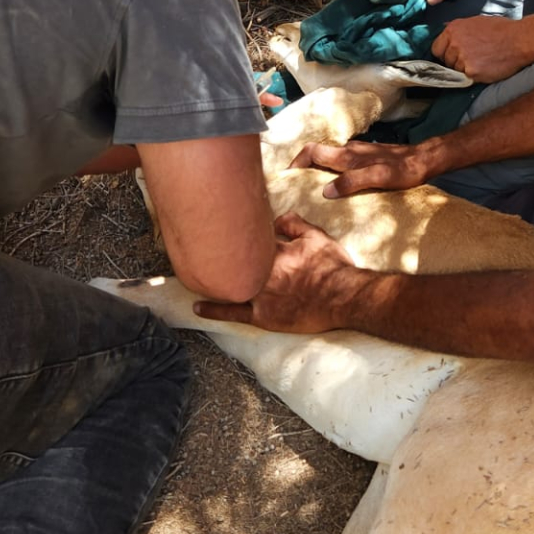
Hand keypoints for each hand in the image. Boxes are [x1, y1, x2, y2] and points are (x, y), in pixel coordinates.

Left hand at [194, 214, 350, 332]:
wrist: (344, 298)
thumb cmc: (333, 267)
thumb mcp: (318, 237)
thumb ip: (295, 224)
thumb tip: (279, 218)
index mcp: (273, 250)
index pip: (246, 238)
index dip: (237, 233)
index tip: (226, 227)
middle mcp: (261, 272)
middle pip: (230, 259)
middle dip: (215, 251)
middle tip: (197, 242)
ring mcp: (260, 295)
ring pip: (227, 285)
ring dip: (210, 279)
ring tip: (189, 273)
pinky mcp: (263, 316)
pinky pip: (233, 313)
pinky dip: (213, 309)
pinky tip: (197, 306)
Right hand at [291, 139, 436, 196]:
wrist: (424, 160)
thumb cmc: (403, 170)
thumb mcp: (379, 178)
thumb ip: (352, 182)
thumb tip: (326, 191)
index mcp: (348, 156)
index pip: (312, 152)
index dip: (296, 162)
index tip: (287, 176)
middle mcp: (349, 150)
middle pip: (317, 153)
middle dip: (302, 166)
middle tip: (295, 185)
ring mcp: (358, 152)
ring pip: (329, 157)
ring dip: (317, 169)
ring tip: (312, 188)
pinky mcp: (367, 156)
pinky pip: (342, 162)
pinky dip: (332, 170)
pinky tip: (338, 184)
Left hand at [433, 15, 533, 81]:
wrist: (519, 40)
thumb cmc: (501, 30)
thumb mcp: (475, 22)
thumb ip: (459, 31)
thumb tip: (447, 34)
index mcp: (453, 29)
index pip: (436, 48)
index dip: (446, 53)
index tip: (455, 55)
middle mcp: (454, 43)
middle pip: (446, 61)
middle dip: (456, 62)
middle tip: (474, 58)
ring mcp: (461, 58)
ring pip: (456, 71)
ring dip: (466, 70)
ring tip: (483, 62)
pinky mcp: (471, 71)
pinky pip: (466, 78)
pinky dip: (475, 76)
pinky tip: (486, 67)